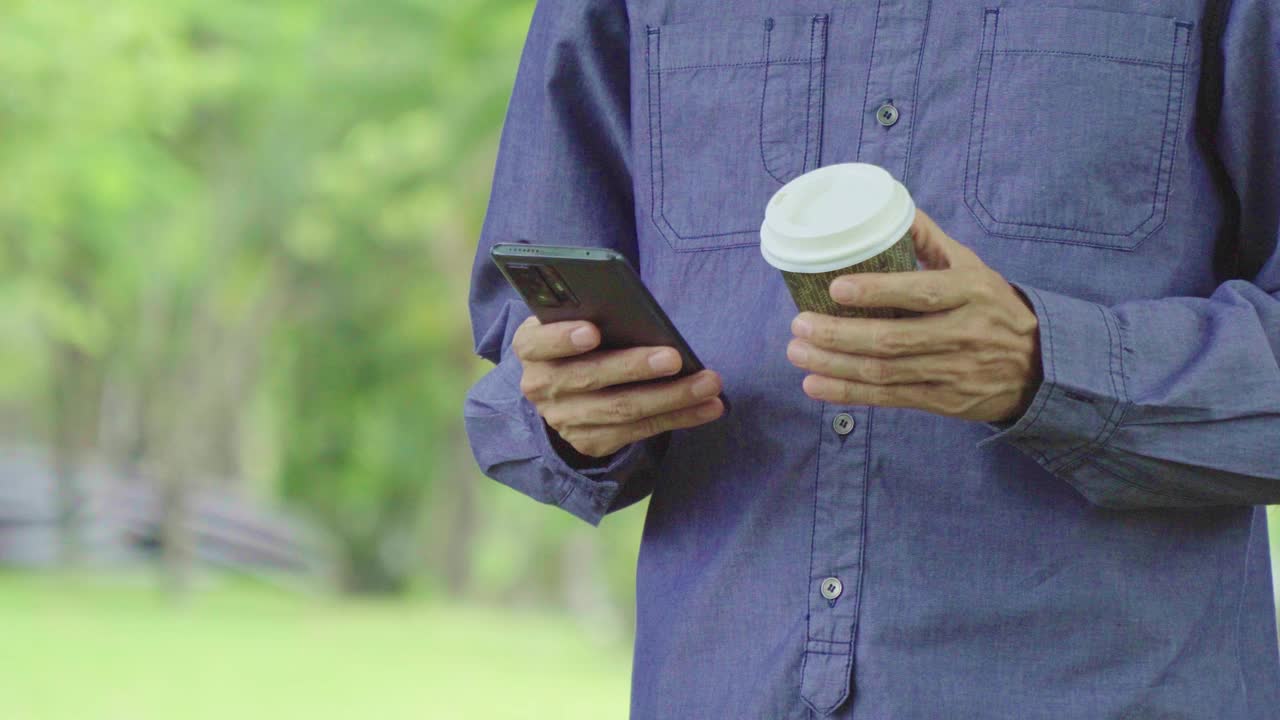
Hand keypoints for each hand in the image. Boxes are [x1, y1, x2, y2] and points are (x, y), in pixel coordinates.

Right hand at [514, 317, 724, 457]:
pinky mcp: (590, 441)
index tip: (593, 331)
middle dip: (635, 368)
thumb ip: (593, 313)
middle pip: (589, 378)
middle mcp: (541, 386)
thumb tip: (639, 312)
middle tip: (675, 357)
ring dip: (672, 397)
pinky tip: (709, 406)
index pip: (538, 342)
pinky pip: (639, 431)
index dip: (562, 338)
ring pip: (621, 409)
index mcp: (531, 347)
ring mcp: (564, 419)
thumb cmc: (579, 339)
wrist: (563, 387)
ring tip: (709, 384)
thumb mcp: (573, 319)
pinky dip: (679, 418)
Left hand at [786, 210, 1041, 422]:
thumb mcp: (974, 268)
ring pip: (884, 371)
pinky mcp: (942, 401)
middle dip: (839, 334)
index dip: (876, 292)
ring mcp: (953, 372)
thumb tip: (892, 207)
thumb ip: (931, 240)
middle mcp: (963, 334)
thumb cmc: (994, 309)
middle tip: (799, 324)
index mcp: (972, 292)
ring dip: (834, 364)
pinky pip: (889, 398)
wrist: (1038, 368)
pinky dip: (848, 393)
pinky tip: (815, 384)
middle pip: (892, 339)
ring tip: (797, 352)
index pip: (920, 292)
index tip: (835, 288)